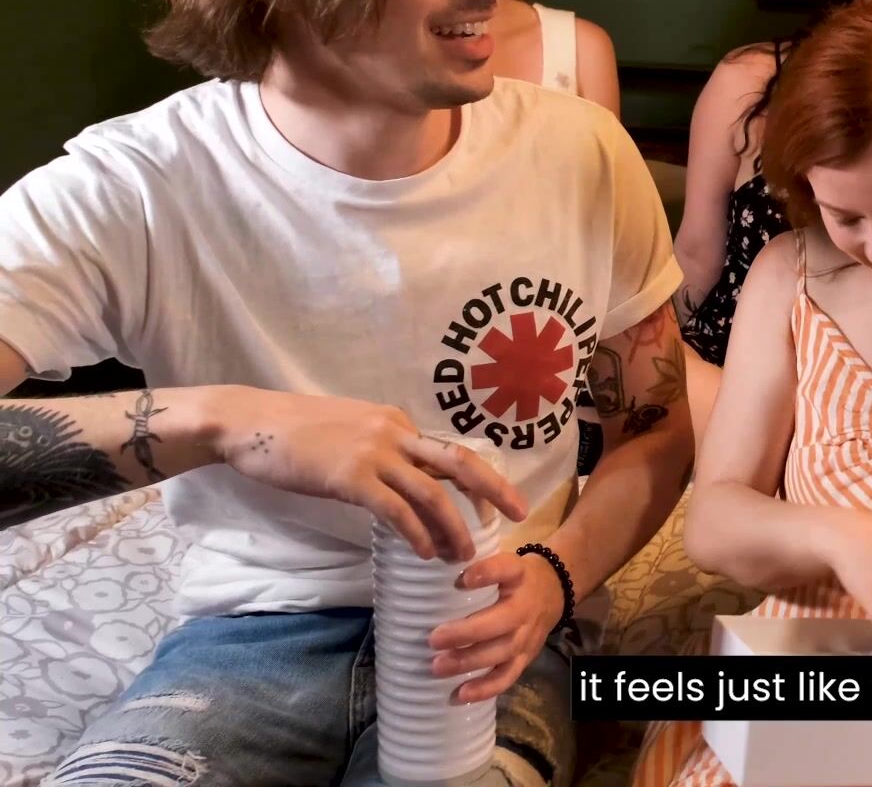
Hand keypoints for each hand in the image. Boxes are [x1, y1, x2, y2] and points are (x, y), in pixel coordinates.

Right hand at [204, 386, 527, 560]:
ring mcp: (373, 453)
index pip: (448, 451)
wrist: (247, 424)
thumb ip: (378, 450)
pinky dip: (417, 533)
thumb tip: (396, 479)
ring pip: (432, 492)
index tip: (497, 501)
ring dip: (454, 527)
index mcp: (395, 422)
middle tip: (519, 514)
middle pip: (458, 462)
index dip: (477, 478)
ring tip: (466, 556)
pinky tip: (427, 554)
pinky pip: (396, 509)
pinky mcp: (350, 477)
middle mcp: (394, 432)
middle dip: (493, 489)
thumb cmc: (291, 432)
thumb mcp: (348, 430)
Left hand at [428, 550, 564, 702]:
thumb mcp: (503, 562)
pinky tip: (460, 694)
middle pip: (501, 622)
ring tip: (438, 667)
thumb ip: (477, 566)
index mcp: (518, 576)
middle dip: (467, 633)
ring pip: (501, 653)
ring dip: (469, 662)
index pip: (506, 570)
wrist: (554, 592)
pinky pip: (508, 676)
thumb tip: (432, 571)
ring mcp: (527, 636)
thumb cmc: (514, 578)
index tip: (462, 579)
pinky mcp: (525, 657)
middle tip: (433, 639)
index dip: (487, 573)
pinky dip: (485, 688)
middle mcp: (525, 607)